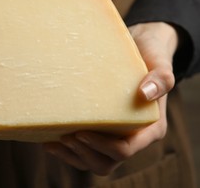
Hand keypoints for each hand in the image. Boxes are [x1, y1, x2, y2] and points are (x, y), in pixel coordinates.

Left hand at [43, 22, 177, 174]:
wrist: (139, 47)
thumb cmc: (149, 55)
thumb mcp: (158, 61)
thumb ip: (160, 77)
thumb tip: (145, 93)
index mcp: (149, 128)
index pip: (126, 149)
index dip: (102, 146)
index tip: (81, 132)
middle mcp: (133, 137)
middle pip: (107, 162)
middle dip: (84, 154)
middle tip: (64, 137)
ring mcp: (115, 136)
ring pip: (93, 160)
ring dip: (72, 156)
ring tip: (51, 142)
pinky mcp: (101, 131)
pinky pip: (84, 150)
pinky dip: (67, 150)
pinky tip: (49, 139)